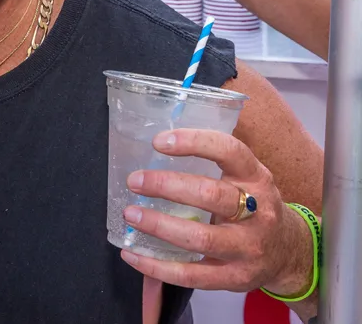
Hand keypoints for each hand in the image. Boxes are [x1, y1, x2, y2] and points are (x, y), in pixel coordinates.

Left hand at [119, 129, 313, 295]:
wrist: (290, 252)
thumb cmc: (254, 207)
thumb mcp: (246, 178)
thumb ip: (214, 162)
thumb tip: (157, 145)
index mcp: (256, 178)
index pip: (229, 151)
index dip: (194, 142)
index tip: (159, 141)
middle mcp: (258, 212)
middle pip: (210, 195)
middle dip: (166, 186)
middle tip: (135, 181)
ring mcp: (248, 248)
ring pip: (200, 238)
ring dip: (159, 225)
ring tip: (131, 215)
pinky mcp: (236, 278)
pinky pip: (191, 275)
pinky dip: (157, 267)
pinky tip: (132, 255)